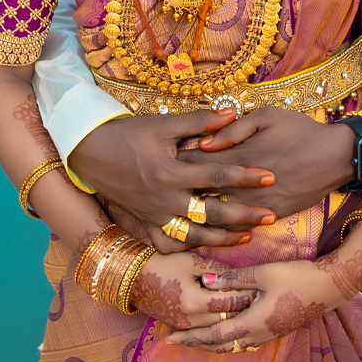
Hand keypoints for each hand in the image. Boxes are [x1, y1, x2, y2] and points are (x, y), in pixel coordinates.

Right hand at [69, 109, 278, 253]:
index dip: (246, 176)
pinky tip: (205, 247)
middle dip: (244, 216)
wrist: (91, 152)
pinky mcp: (145, 223)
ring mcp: (155, 215)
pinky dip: (186, 248)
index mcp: (172, 173)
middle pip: (213, 213)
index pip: (218, 176)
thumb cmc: (129, 134)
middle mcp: (165, 199)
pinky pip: (168, 243)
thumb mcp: (163, 124)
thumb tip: (233, 112)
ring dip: (222, 238)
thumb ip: (199, 120)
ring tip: (247, 236)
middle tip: (270, 216)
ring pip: (194, 235)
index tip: (270, 177)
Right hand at [128, 251, 255, 329]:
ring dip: (233, 319)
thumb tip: (243, 274)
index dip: (248, 295)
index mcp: (194, 302)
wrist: (132, 278)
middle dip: (244, 309)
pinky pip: (205, 331)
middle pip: (227, 318)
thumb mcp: (191, 260)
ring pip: (217, 328)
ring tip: (250, 309)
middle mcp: (190, 320)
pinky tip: (231, 319)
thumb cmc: (162, 264)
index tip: (262, 289)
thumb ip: (218, 269)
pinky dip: (218, 325)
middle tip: (262, 300)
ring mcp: (184, 328)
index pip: (230, 302)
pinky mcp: (180, 329)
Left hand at [162, 254, 361, 352]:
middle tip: (174, 341)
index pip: (213, 336)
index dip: (190, 337)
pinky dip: (227, 340)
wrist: (330, 287)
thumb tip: (205, 281)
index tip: (170, 337)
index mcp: (252, 322)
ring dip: (211, 343)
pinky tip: (223, 335)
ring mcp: (268, 334)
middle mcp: (258, 334)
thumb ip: (233, 279)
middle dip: (196, 343)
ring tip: (193, 339)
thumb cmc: (296, 277)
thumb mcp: (262, 273)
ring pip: (232, 346)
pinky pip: (244, 342)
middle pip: (220, 346)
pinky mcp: (275, 330)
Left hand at [177, 108, 355, 220]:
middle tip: (162, 185)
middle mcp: (243, 182)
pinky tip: (206, 224)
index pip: (196, 161)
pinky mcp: (269, 215)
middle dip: (180, 187)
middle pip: (200, 189)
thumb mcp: (267, 116)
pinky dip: (219, 227)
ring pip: (216, 213)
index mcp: (239, 154)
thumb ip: (233, 130)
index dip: (177, 160)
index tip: (164, 158)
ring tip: (179, 207)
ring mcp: (255, 202)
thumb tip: (204, 142)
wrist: (335, 157)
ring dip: (196, 211)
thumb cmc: (300, 130)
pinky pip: (237, 227)